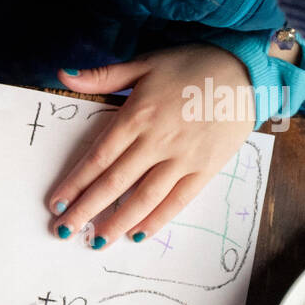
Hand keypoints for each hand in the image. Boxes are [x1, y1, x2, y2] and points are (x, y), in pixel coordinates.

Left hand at [48, 44, 255, 248]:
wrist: (248, 70)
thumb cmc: (192, 64)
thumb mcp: (144, 63)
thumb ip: (103, 75)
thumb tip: (62, 73)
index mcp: (137, 116)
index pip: (98, 158)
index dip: (75, 183)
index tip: (56, 203)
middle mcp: (157, 141)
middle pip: (114, 183)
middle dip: (86, 210)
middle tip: (63, 231)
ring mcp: (182, 158)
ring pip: (143, 198)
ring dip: (116, 222)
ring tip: (96, 241)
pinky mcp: (205, 169)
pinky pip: (177, 200)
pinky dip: (157, 219)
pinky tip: (137, 234)